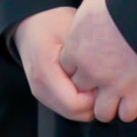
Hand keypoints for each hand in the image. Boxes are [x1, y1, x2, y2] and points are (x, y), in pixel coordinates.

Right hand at [13, 6, 96, 120]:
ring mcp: (40, 93)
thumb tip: (103, 82)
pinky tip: (85, 81)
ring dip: (88, 101)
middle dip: (94, 102)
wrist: (31, 23)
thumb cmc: (53, 23)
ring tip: (93, 79)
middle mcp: (40, 88)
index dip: (95, 97)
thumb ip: (86, 57)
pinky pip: (68, 107)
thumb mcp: (73, 32)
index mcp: (45, 72)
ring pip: (73, 113)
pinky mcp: (44, 94)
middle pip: (76, 113)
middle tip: (102, 81)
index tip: (104, 80)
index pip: (75, 104)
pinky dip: (80, 99)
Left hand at [54, 0, 136, 122]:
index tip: (87, 63)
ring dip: (107, 106)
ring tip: (115, 97)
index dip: (77, 67)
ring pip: (101, 112)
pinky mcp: (136, 92)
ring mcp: (113, 85)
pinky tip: (132, 100)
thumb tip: (88, 22)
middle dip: (90, 87)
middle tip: (101, 79)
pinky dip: (129, 110)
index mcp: (77, 50)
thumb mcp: (92, 5)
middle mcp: (91, 72)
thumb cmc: (121, 4)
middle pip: (81, 91)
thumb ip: (84, 21)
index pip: (67, 69)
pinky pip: (127, 114)